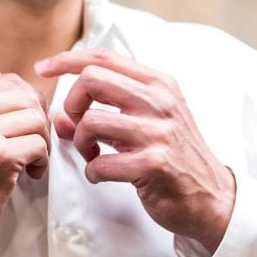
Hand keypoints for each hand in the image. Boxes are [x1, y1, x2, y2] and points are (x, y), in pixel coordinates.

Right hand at [0, 74, 49, 256]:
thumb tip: (29, 96)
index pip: (10, 81)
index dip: (27, 104)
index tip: (23, 126)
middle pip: (27, 97)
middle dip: (38, 122)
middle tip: (31, 144)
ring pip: (37, 119)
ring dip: (41, 141)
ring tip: (28, 159)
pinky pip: (40, 145)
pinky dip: (41, 161)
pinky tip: (28, 173)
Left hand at [36, 48, 235, 254]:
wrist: (214, 199)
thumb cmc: (175, 156)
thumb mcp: (146, 123)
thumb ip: (106, 111)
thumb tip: (60, 116)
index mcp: (158, 84)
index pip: (103, 57)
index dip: (66, 60)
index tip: (42, 68)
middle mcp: (160, 102)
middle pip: (91, 79)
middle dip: (72, 104)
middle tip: (77, 126)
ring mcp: (159, 133)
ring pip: (90, 121)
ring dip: (81, 142)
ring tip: (92, 154)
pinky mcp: (154, 165)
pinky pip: (99, 163)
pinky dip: (92, 172)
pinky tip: (103, 174)